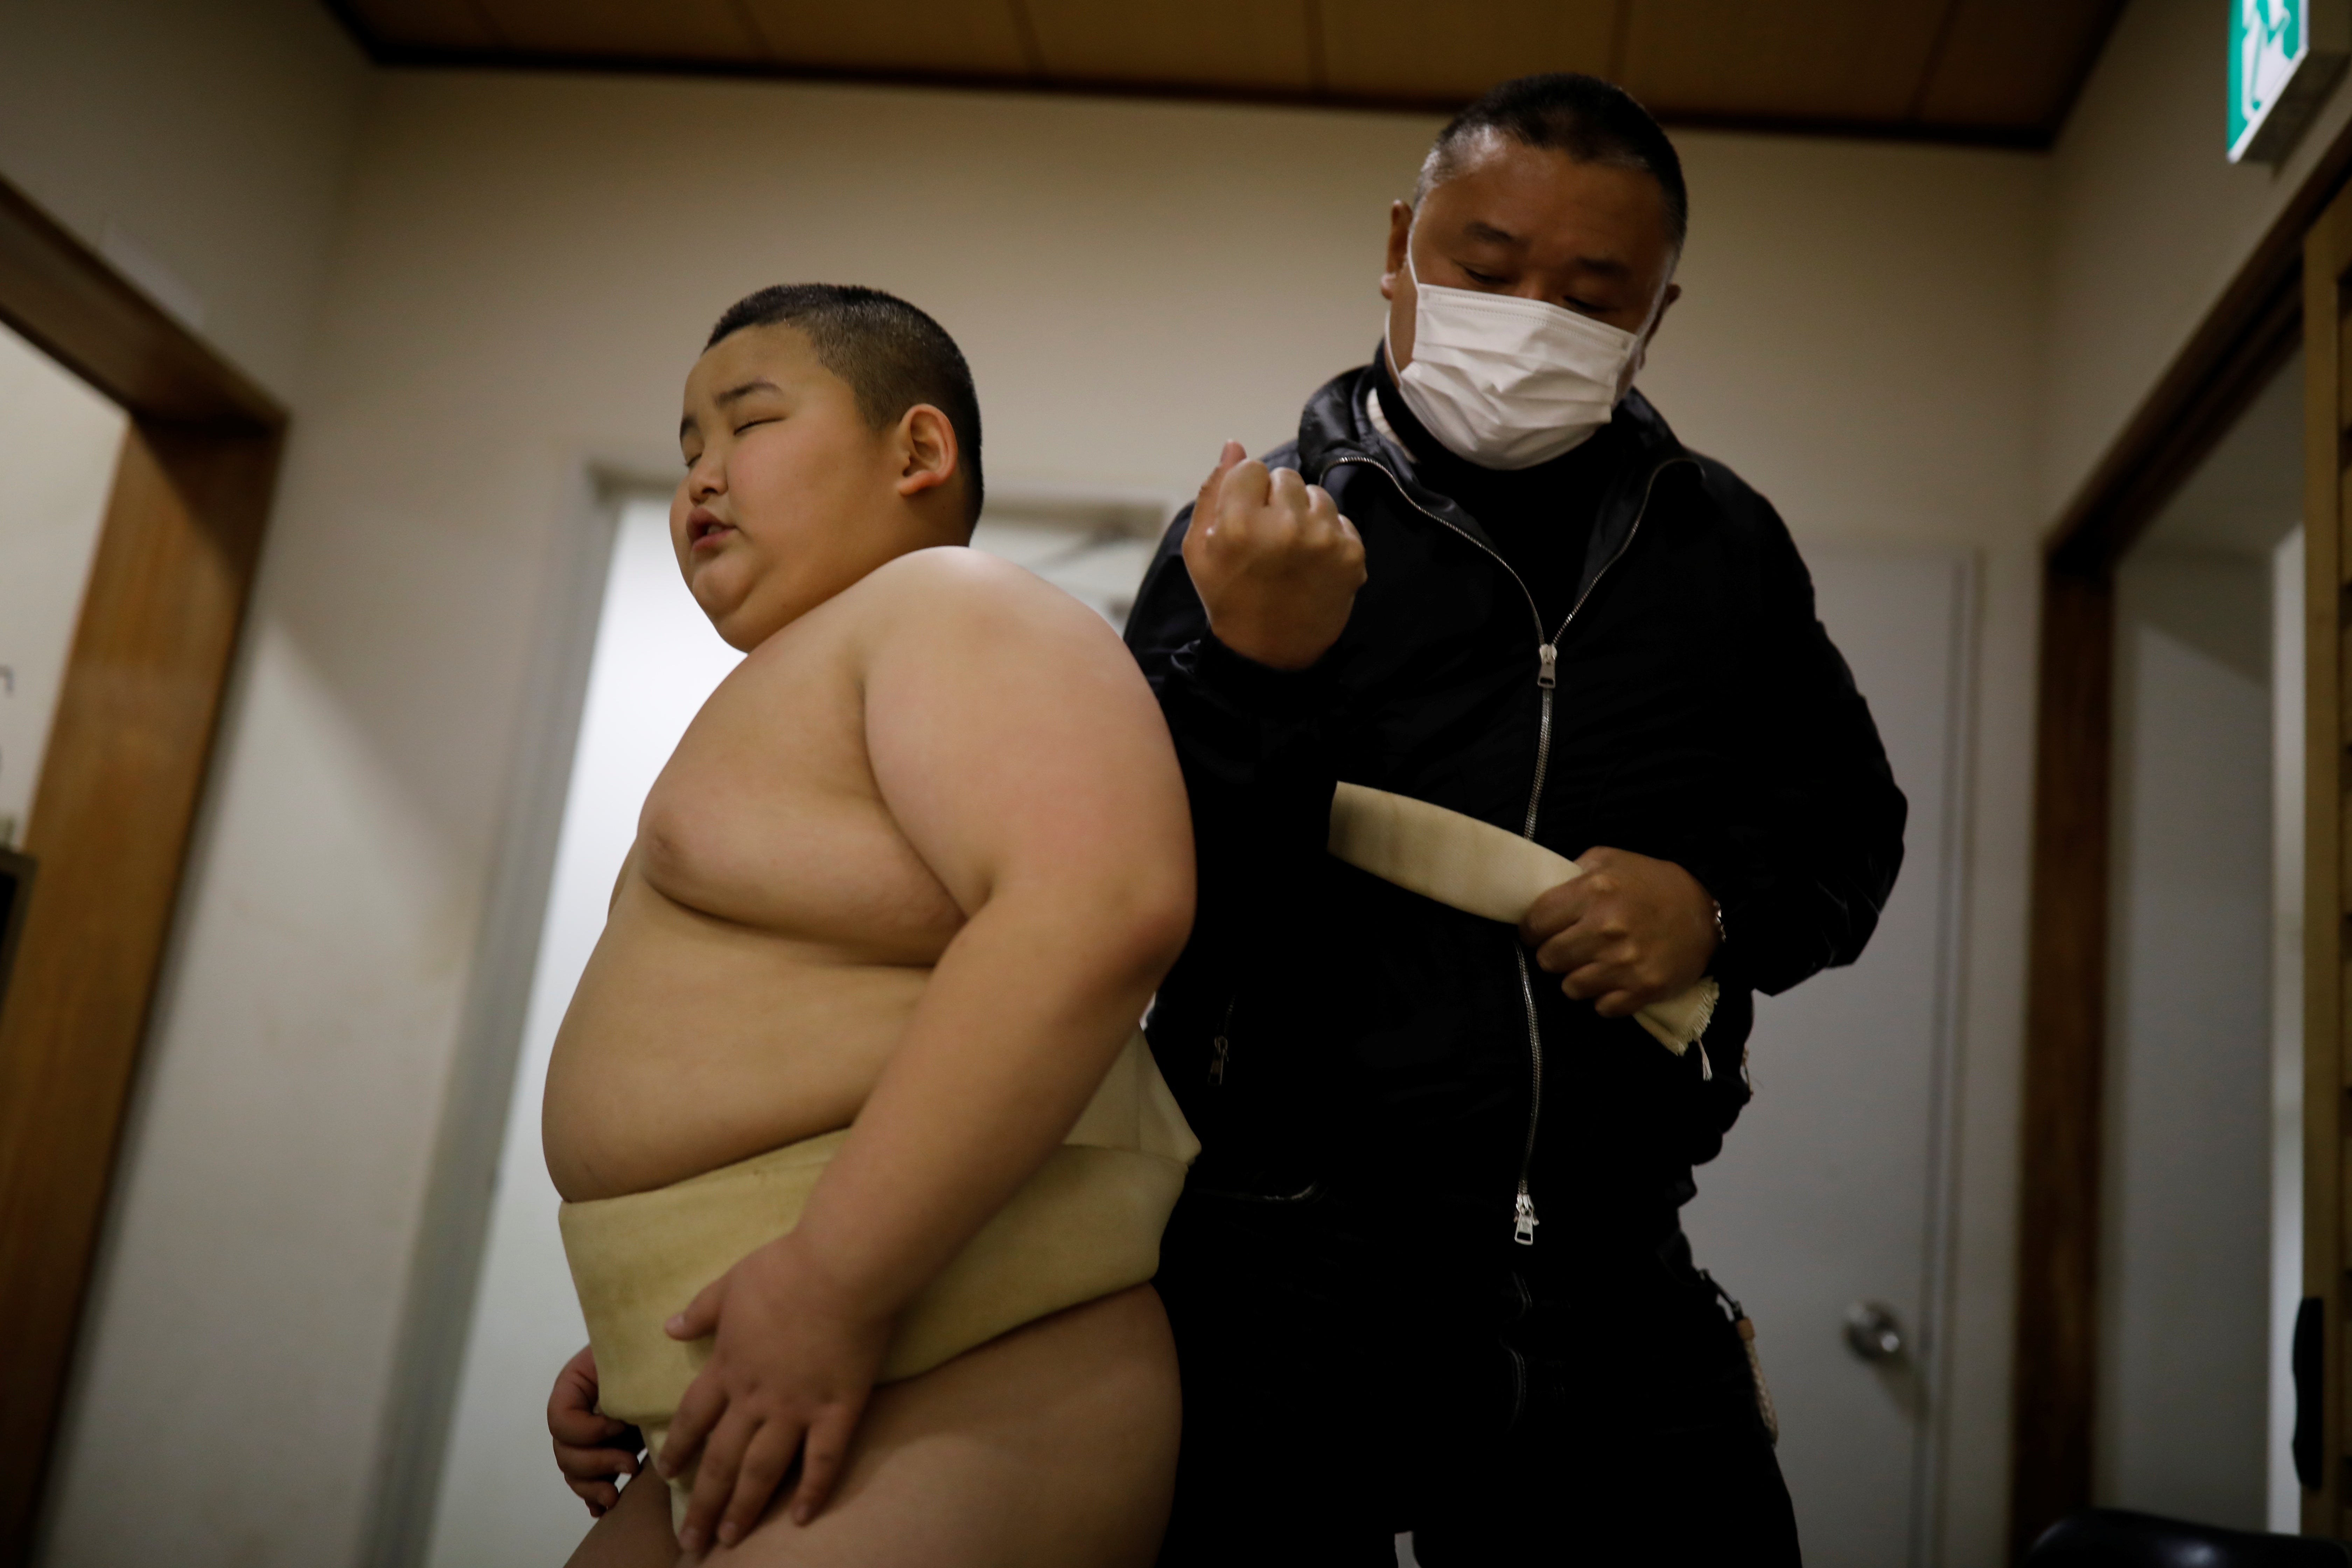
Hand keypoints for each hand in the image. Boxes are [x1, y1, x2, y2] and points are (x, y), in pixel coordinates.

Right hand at [547, 1343, 640, 1517]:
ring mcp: (587, 1436)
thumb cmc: (649, 1348)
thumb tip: (625, 1413)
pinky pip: (587, 1481)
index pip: (560, 1417)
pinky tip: (604, 1508)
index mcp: (574, 1385)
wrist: (665, 1354)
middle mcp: (575, 1413)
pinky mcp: (604, 1451)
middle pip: (564, 1451)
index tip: (621, 1425)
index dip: (587, 1430)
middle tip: (631, 1463)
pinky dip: (592, 1497)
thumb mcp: (633, 1354)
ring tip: (615, 1495)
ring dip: (592, 1487)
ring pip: (573, 1471)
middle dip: (595, 1463)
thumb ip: (624, 1377)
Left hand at [657, 1233, 892, 1553]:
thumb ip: (701, 1311)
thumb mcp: (732, 1282)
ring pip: (762, 1470)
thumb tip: (668, 1328)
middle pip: (721, 1458)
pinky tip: (800, 1518)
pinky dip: (811, 1492)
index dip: (679, 1449)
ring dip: (743, 1507)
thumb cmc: (786, 1267)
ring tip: (730, 1539)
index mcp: (729, 1365)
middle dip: (702, 1502)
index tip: (665, 1474)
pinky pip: (823, 1460)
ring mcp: (796, 1408)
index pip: (694, 1417)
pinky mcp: (837, 1409)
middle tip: (691, 1541)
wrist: (841, 1267)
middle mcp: (756, 1396)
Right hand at [1181, 440, 1365, 670]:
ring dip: (1303, 513)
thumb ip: (1213, 491)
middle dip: (1275, 499)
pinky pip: (1340, 519)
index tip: (1245, 518)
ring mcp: (1324, 541)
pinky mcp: (1352, 555)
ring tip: (1291, 548)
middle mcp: (1286, 527)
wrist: (1270, 652)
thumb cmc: (1228, 595)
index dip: (1246, 491)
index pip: (1252, 467)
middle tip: (1269, 537)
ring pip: (1316, 494)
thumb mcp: (1199, 548)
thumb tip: (1234, 445)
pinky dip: (1328, 535)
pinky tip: (1311, 562)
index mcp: (1240, 524)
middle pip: (1286, 476)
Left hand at [1518, 848, 1717, 1016]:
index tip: (1539, 932)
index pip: (1535, 923)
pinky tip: (1614, 981)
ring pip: (1571, 988)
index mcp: (1593, 891)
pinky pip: (1602, 1008)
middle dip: (1553, 955)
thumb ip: (1572, 874)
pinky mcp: (1644, 989)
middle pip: (1548, 959)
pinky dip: (1604, 998)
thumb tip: (1537, 896)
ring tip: (1592, 965)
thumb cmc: (1651, 883)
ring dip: (1577, 979)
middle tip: (1567, 949)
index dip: (1532, 930)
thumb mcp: (1610, 860)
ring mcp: (1625, 963)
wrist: (1706, 910)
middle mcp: (1607, 928)